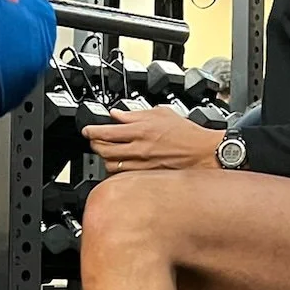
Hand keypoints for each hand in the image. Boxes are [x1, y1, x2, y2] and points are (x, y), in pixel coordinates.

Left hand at [83, 107, 221, 171]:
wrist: (203, 153)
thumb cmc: (187, 134)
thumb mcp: (161, 113)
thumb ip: (136, 113)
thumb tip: (118, 113)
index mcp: (141, 130)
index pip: (106, 131)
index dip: (92, 131)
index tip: (87, 130)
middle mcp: (139, 148)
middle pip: (103, 150)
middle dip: (94, 145)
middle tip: (94, 141)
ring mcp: (141, 164)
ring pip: (110, 165)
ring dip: (105, 159)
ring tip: (107, 153)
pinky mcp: (146, 176)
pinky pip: (123, 175)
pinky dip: (117, 170)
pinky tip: (120, 165)